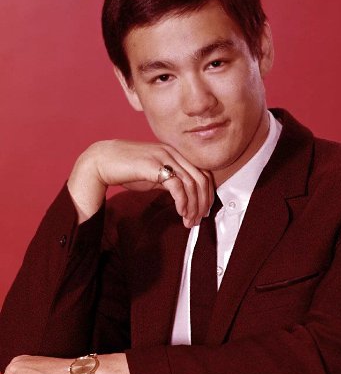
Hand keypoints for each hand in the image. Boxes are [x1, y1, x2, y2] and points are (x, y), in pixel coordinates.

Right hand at [68, 140, 213, 226]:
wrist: (101, 161)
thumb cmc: (125, 169)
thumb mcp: (153, 175)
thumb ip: (169, 181)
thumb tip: (183, 197)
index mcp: (175, 153)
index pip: (202, 173)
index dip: (206, 194)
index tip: (202, 211)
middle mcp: (173, 153)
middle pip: (201, 179)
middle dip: (203, 203)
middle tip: (197, 220)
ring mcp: (164, 157)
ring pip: (191, 184)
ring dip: (193, 206)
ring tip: (188, 221)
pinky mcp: (154, 166)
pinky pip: (177, 186)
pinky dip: (183, 201)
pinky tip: (180, 212)